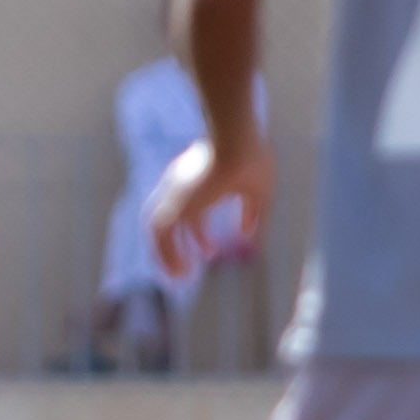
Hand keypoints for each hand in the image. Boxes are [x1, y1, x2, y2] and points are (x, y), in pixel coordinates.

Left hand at [150, 126, 270, 279]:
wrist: (236, 143)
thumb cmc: (251, 160)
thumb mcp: (259, 192)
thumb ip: (254, 215)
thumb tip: (249, 237)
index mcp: (197, 180)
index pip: (191, 213)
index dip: (199, 236)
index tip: (210, 253)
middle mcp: (181, 187)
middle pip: (169, 222)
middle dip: (175, 246)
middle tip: (188, 267)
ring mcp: (174, 194)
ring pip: (160, 230)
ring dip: (166, 254)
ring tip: (181, 277)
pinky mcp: (173, 203)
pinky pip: (161, 235)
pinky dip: (166, 253)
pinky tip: (181, 271)